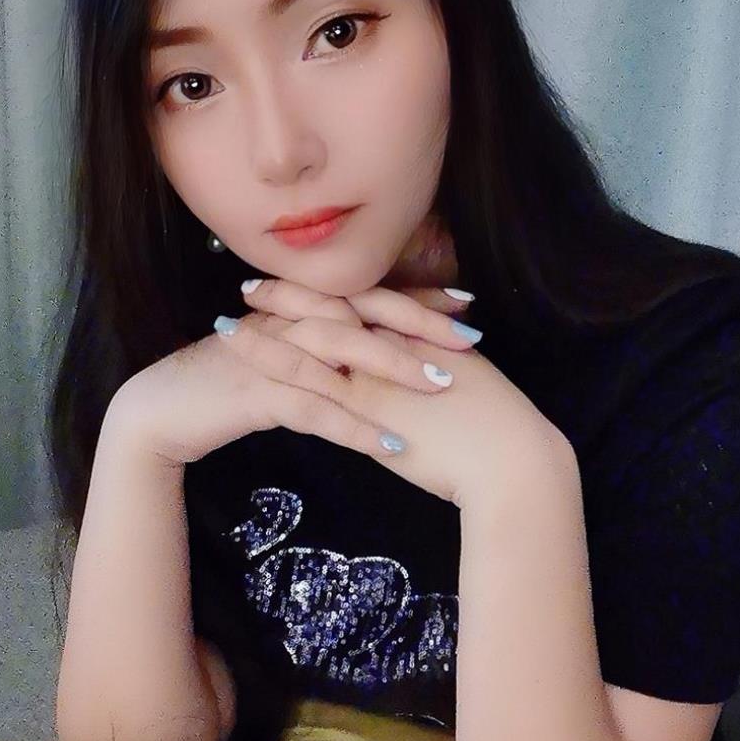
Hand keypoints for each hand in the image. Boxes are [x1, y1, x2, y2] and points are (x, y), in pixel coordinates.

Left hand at [219, 277, 568, 509]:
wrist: (512, 461)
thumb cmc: (498, 433)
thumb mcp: (465, 385)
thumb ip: (433, 369)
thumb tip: (415, 368)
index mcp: (417, 334)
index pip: (363, 300)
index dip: (328, 288)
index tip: (298, 279)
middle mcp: (393, 343)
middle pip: (332, 307)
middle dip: (289, 295)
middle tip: (250, 283)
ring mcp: (378, 375)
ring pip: (309, 340)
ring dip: (266, 328)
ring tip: (228, 321)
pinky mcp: (367, 411)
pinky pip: (309, 383)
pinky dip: (272, 366)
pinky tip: (244, 363)